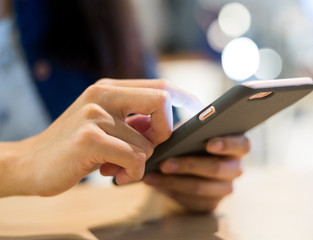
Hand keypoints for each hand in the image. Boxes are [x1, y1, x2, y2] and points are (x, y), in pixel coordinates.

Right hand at [1, 79, 197, 196]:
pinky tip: (116, 175)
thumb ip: (134, 122)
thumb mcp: (104, 125)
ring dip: (140, 162)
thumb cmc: (74, 146)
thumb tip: (167, 127)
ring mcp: (94, 114)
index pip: (159, 86)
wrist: (30, 163)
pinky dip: (132, 172)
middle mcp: (103, 94)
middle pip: (162, 100)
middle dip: (166, 130)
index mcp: (109, 88)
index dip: (183, 98)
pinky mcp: (89, 138)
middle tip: (154, 146)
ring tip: (119, 167)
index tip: (198, 110)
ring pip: (147, 142)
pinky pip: (135, 159)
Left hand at [143, 135, 249, 211]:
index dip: (227, 144)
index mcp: (238, 146)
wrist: (190, 165)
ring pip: (200, 187)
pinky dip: (170, 191)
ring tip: (152, 175)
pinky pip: (191, 200)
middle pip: (216, 168)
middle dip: (188, 165)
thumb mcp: (194, 133)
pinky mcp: (211, 203)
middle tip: (164, 163)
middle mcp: (235, 168)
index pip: (241, 145)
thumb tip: (170, 133)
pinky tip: (155, 184)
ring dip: (174, 181)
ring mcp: (225, 188)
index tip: (209, 144)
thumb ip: (191, 131)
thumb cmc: (193, 141)